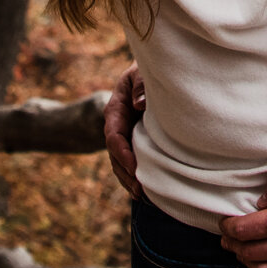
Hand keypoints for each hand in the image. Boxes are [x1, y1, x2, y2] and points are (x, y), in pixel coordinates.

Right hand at [104, 63, 144, 200]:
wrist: (152, 72)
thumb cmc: (147, 70)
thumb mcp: (141, 72)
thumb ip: (140, 85)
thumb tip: (139, 105)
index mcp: (116, 109)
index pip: (114, 135)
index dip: (122, 153)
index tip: (133, 167)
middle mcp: (117, 125)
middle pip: (116, 154)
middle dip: (126, 173)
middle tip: (139, 191)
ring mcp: (125, 134)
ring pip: (121, 161)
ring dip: (129, 179)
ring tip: (143, 196)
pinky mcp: (134, 140)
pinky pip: (131, 160)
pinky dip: (135, 175)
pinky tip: (146, 190)